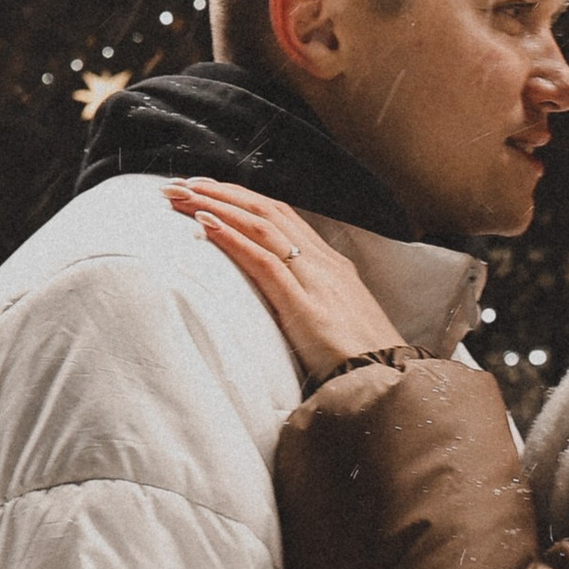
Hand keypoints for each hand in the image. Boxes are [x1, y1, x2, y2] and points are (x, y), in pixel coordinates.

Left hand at [167, 179, 403, 386]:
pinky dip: (231, 239)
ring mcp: (316, 280)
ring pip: (261, 225)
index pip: (279, 216)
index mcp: (329, 265)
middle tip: (179, 184)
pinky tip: (203, 225)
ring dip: (217, 205)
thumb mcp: (331, 323)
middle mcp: (323, 263)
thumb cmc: (359, 363)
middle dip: (220, 192)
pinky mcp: (306, 306)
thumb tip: (274, 305)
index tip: (205, 189)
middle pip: (266, 210)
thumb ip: (305, 304)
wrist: (389, 385)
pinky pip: (263, 261)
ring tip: (181, 194)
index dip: (240, 198)